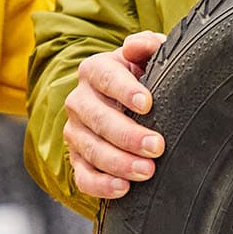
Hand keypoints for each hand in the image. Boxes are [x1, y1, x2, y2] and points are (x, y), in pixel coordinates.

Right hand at [65, 31, 165, 199]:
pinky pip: (83, 176)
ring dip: (118, 162)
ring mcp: (76, 131)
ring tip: (146, 171)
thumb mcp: (147, 57)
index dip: (126, 91)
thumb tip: (139, 46)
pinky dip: (100, 185)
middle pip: (97, 118)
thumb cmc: (142, 77)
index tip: (148, 105)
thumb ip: (148, 45)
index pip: (107, 78)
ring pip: (90, 149)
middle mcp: (80, 100)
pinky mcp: (77, 158)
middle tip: (156, 146)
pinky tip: (122, 188)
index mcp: (96, 70)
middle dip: (127, 134)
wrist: (126, 103)